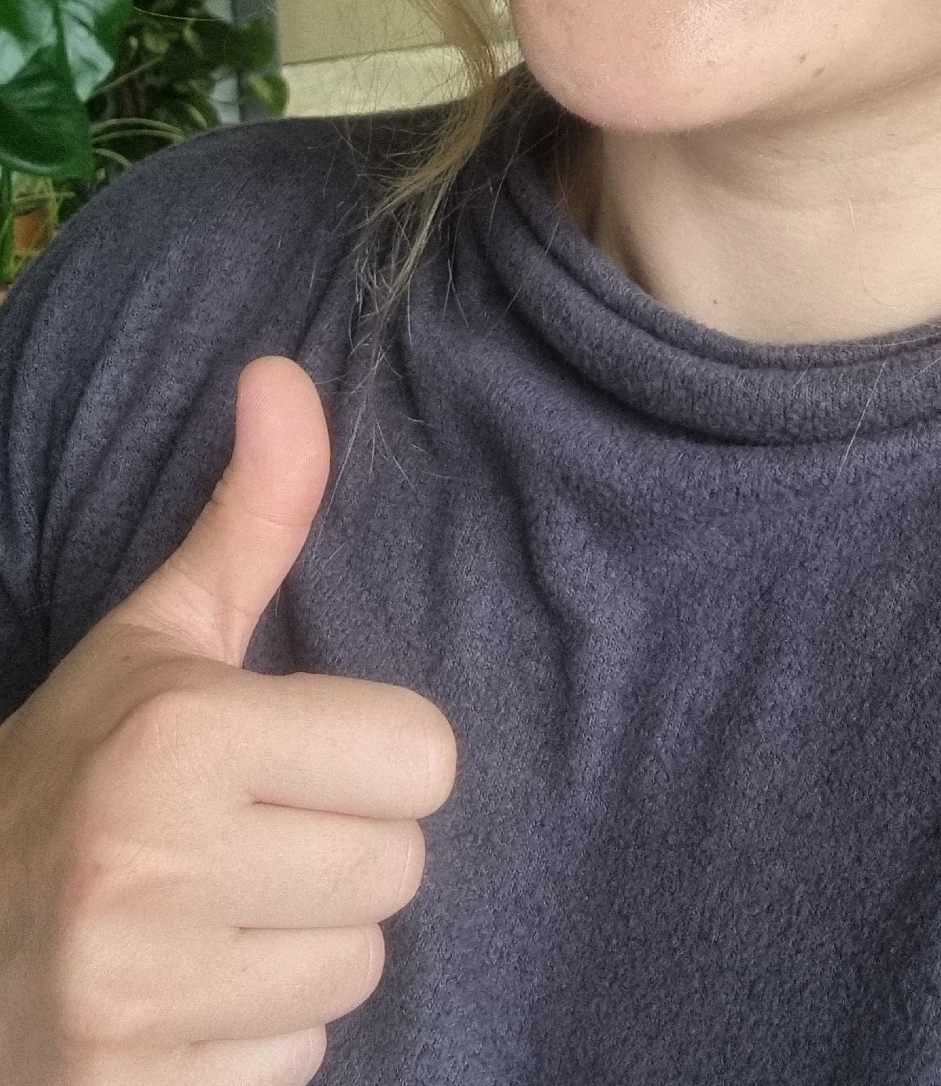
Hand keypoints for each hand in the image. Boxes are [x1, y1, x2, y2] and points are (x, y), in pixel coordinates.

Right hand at [0, 356, 456, 1083]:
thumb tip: (285, 371)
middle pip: (400, 866)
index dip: (373, 756)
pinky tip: (186, 999)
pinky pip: (297, 1068)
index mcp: (180, 736)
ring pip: (358, 973)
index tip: (297, 758)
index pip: (424, 755)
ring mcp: (134, 1002)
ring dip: (305, 949)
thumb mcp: (157, 637)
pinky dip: (258, 1041)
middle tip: (249, 840)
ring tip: (215, 916)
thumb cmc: (70, 769)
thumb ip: (248, 515)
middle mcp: (153, 868)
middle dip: (343, 852)